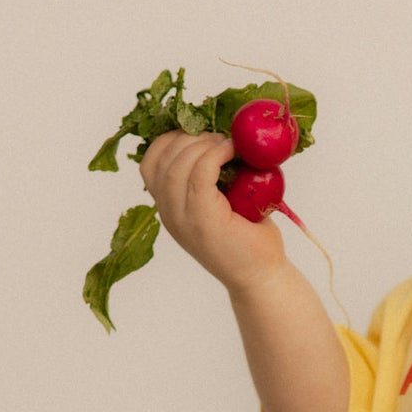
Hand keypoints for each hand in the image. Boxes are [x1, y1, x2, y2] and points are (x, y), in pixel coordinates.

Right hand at [138, 130, 285, 292]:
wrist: (262, 276)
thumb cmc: (249, 239)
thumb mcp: (222, 202)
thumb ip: (210, 178)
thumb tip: (220, 135)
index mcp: (169, 209)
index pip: (150, 164)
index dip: (170, 140)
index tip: (200, 134)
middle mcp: (169, 214)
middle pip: (161, 160)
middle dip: (188, 138)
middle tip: (219, 138)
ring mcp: (183, 219)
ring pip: (177, 165)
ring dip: (202, 145)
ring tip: (227, 145)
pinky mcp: (203, 220)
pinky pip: (199, 174)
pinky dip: (214, 155)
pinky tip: (232, 151)